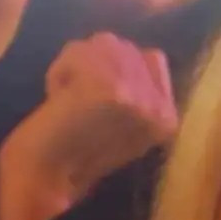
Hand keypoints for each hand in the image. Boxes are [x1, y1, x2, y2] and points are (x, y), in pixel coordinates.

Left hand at [0, 32, 177, 219]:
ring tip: (71, 97)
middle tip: (82, 100)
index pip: (154, 58)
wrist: (50, 176)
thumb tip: (139, 52)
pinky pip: (81, 51)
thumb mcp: (127, 124)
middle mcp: (161, 107)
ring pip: (104, 43)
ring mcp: (140, 98)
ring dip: (78, 62)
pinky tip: (58, 96)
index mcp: (170, 118)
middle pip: (126, 46)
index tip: (101, 96)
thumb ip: (141, 91)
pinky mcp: (112, 89)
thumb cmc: (79, 152)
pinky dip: (61, 68)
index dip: (120, 65)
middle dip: (97, 63)